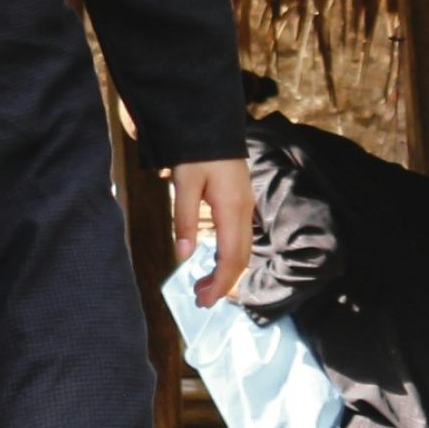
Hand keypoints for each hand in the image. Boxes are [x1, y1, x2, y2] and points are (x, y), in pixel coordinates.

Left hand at [174, 157, 254, 306]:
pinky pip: (239, 238)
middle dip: (222, 283)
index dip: (219, 283)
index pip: (231, 258)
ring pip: (241, 249)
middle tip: (200, 300)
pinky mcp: (240, 203)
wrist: (212, 126)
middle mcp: (244, 212)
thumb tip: (184, 256)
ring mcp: (245, 208)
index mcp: (232, 210)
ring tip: (203, 287)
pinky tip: (213, 262)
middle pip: (239, 258)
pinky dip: (227, 256)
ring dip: (225, 271)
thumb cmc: (196, 153)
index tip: (204, 301)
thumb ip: (183, 219)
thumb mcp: (184, 183)